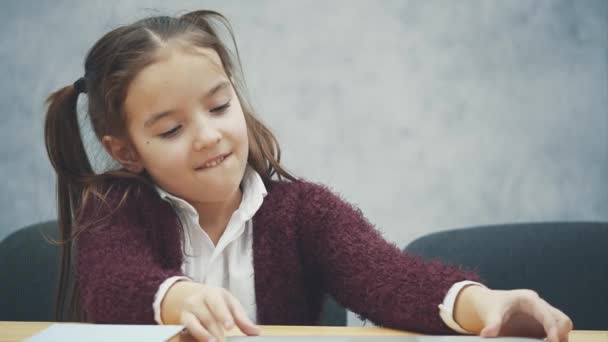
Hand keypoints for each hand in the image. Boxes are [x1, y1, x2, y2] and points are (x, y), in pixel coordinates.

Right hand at [177, 283, 259, 341]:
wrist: (193, 295)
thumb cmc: (217, 301)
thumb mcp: (230, 304)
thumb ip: (242, 319)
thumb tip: (256, 332)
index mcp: (213, 294)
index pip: (218, 303)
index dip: (224, 315)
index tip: (230, 326)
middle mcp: (198, 300)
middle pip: (207, 316)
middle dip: (216, 330)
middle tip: (223, 341)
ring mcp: (188, 311)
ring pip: (193, 323)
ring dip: (203, 334)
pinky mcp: (182, 321)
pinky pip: (185, 329)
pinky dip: (193, 336)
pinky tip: (202, 341)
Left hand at [455, 286, 572, 341]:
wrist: (488, 303)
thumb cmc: (491, 304)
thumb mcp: (490, 313)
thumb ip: (492, 324)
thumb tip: (487, 334)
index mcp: (529, 300)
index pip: (547, 314)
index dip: (553, 328)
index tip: (553, 340)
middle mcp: (540, 307)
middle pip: (562, 320)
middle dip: (561, 333)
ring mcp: (542, 317)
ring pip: (562, 328)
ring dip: (560, 338)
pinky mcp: (541, 327)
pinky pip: (555, 335)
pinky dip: (553, 340)